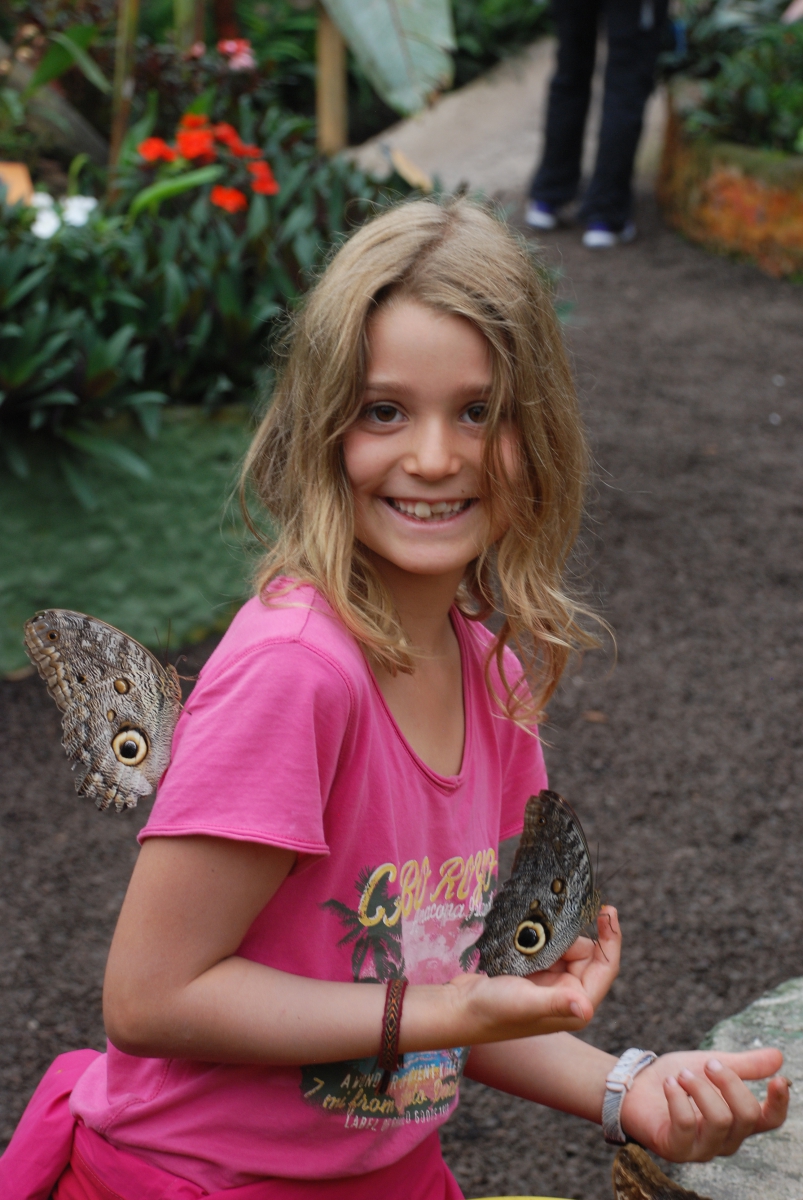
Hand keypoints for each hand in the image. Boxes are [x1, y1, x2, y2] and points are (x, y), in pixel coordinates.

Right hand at [446, 906, 620, 1044]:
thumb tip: (587, 1009)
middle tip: (547, 930)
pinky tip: (523, 940)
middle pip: (586, 953)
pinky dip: (540, 938)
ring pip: (565, 947)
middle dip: (570, 936)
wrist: (460, 1008)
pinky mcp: (535, 973)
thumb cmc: (493, 1011)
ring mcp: (551, 983)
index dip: (611, 939)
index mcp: (575, 1005)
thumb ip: (556, 1002)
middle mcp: (568, 995)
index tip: (607, 909)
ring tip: (528, 940)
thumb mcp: (525, 1003)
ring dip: (552, 936)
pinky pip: (548, 947)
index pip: (605, 967)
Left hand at [620, 1048, 788, 1161]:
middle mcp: (725, 1139)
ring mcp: (702, 1148)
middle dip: (729, 1082)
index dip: (779, 1103)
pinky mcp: (676, 1150)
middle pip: (747, 1116)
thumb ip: (743, 1065)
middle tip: (708, 1064)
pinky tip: (669, 1084)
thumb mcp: (710, 1065)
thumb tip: (779, 1056)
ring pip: (720, 1120)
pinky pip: (687, 1124)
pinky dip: (678, 1097)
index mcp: (737, 1119)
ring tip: (681, 1074)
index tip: (778, 1079)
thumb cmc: (676, 1078)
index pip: (769, 1120)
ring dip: (700, 1089)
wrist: (635, 1084)